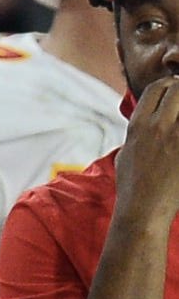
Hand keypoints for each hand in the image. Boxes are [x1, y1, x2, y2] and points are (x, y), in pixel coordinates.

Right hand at [117, 77, 178, 226]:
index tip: (174, 95)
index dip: (169, 87)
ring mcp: (176, 137)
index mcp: (137, 126)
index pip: (157, 88)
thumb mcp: (124, 156)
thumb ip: (135, 136)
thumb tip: (139, 125)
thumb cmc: (132, 187)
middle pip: (177, 89)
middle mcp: (157, 127)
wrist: (143, 211)